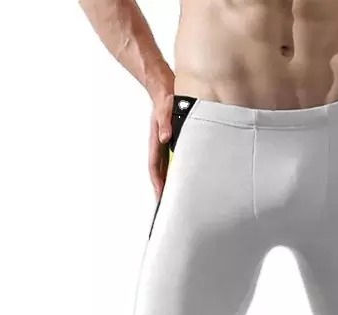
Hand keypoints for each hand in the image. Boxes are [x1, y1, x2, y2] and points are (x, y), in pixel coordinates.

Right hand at [149, 83, 173, 199]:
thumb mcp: (165, 108)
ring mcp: (164, 144)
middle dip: (162, 189)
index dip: (158, 183)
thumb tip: (164, 139)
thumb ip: (164, 123)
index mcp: (156, 141)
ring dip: (168, 181)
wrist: (164, 87)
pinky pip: (172, 160)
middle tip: (167, 205)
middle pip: (159, 172)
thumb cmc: (165, 97)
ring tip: (174, 197)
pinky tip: (183, 178)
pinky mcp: (172, 141)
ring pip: (165, 168)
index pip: (155, 168)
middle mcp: (159, 145)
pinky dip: (176, 171)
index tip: (161, 196)